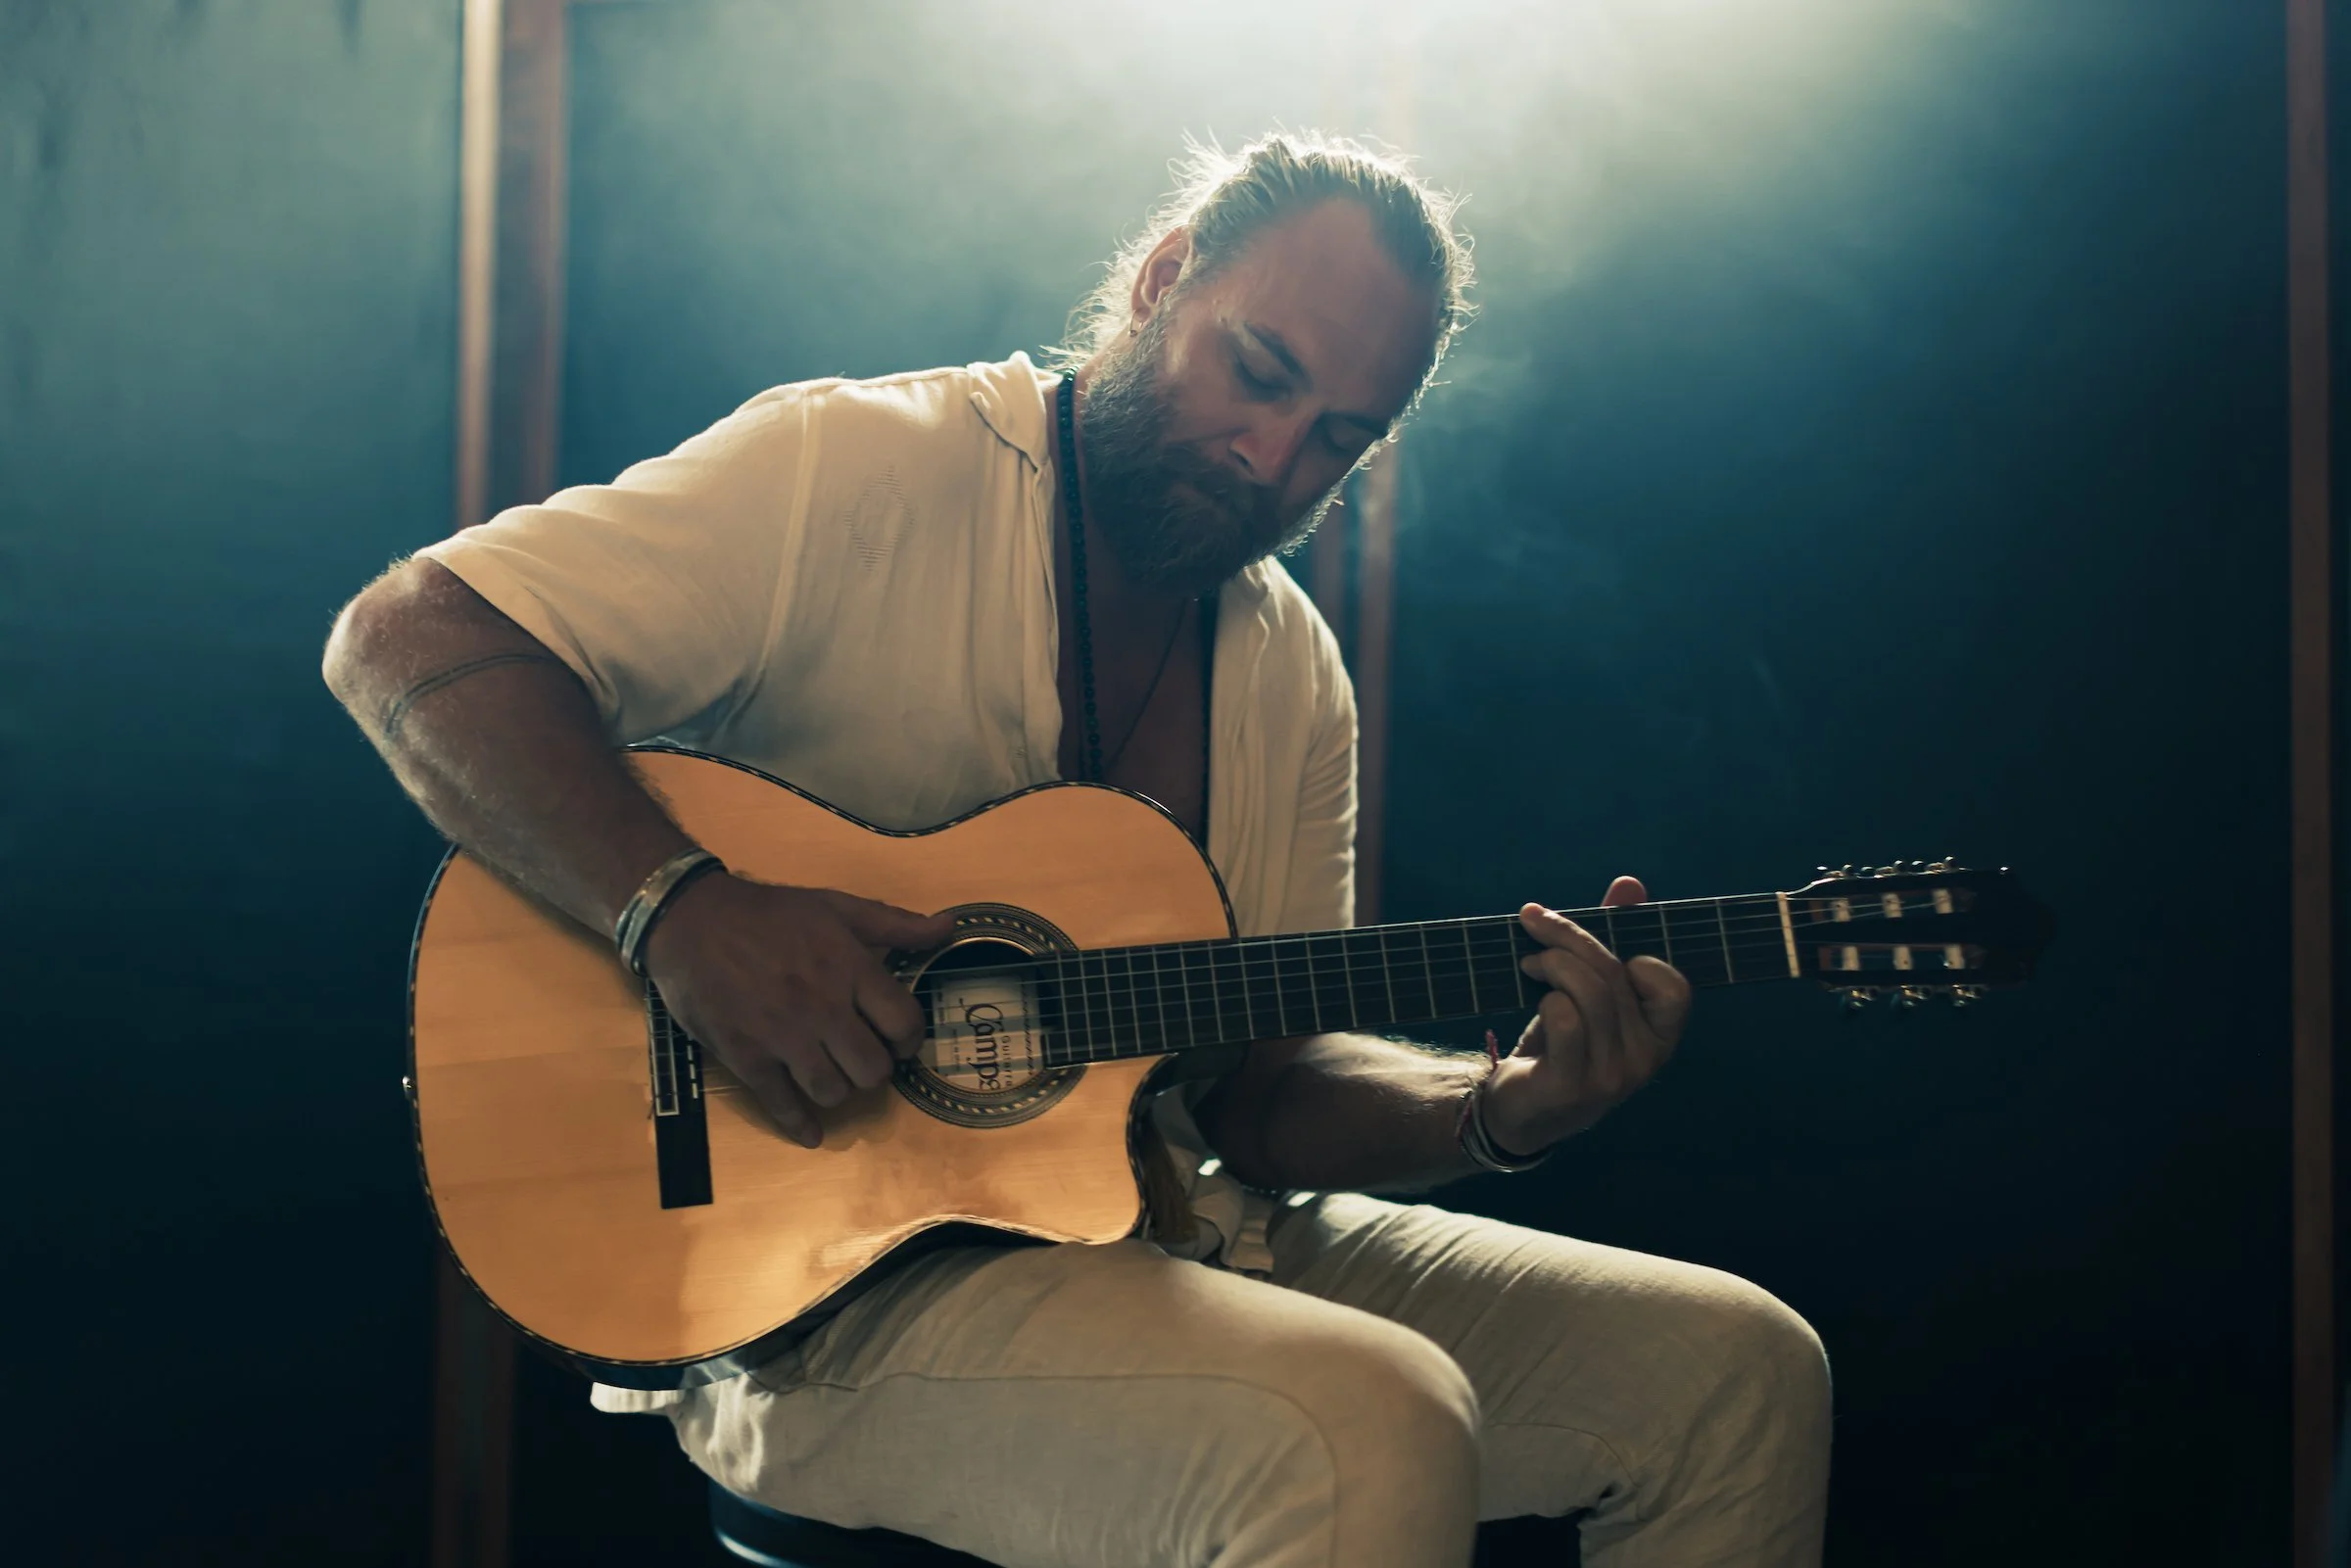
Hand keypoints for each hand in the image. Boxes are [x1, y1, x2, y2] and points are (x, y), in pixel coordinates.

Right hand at [641, 875, 953, 1147]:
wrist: (692, 920)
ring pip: (833, 1091)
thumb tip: (948, 927)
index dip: (908, 1039)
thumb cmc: (769, 912)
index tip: (897, 1040)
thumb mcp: (835, 905)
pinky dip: (799, 1125)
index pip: (903, 1023)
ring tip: (832, 1076)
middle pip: (872, 1069)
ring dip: (839, 1090)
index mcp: (850, 969)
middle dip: (874, 1069)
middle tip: (862, 1059)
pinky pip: (782, 1104)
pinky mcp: (748, 1057)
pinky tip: (810, 1134)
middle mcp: (823, 1008)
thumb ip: (894, 923)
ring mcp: (784, 1037)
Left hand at [1481, 876, 1693, 1157]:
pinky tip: (1536, 1002)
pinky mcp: (1570, 1087)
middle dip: (1570, 937)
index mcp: (1660, 1038)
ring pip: (1589, 992)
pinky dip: (1546, 998)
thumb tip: (1630, 884)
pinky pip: (1564, 1019)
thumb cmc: (1562, 1041)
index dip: (1639, 958)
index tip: (1601, 950)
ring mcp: (1610, 1078)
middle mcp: (1644, 1062)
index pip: (1674, 986)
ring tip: (1531, 963)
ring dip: (1552, 962)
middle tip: (1535, 923)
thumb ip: (1613, 938)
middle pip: (1615, 974)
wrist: (1519, 1108)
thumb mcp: (1591, 991)